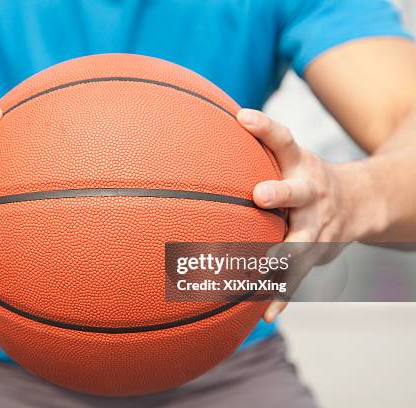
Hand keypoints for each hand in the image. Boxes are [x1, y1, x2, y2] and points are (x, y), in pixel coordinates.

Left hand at [237, 109, 370, 321]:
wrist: (357, 202)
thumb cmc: (303, 178)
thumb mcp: (288, 158)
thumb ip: (254, 150)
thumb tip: (198, 134)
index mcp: (299, 164)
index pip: (283, 139)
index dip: (265, 127)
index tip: (243, 116)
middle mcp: (310, 192)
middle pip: (298, 191)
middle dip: (281, 193)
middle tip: (260, 195)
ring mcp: (316, 224)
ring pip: (300, 241)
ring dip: (283, 253)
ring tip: (265, 267)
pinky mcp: (315, 251)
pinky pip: (297, 276)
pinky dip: (281, 294)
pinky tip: (266, 312)